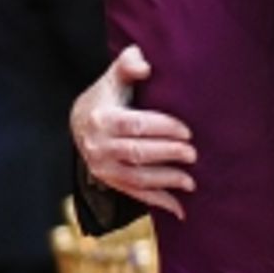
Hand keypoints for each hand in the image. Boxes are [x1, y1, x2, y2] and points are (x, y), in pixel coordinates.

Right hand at [69, 44, 196, 220]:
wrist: (79, 123)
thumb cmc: (107, 96)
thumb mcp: (114, 77)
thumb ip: (128, 64)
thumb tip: (145, 66)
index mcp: (102, 118)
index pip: (136, 124)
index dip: (163, 128)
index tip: (187, 131)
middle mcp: (99, 145)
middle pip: (137, 153)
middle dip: (167, 154)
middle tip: (193, 154)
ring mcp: (103, 167)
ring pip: (137, 178)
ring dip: (166, 181)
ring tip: (191, 181)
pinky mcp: (109, 181)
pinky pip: (134, 195)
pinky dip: (158, 202)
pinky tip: (180, 208)